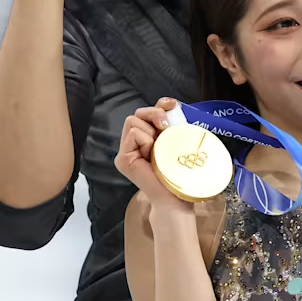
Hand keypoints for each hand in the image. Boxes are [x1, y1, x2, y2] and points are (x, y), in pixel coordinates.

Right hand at [114, 98, 191, 214]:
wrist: (175, 196)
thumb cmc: (178, 171)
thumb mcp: (176, 139)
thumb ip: (170, 122)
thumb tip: (171, 104)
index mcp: (148, 137)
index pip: (149, 112)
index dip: (160, 104)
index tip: (172, 105)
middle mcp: (134, 142)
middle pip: (138, 113)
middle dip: (155, 114)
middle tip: (166, 128)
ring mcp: (126, 150)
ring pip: (133, 120)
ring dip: (150, 132)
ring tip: (157, 149)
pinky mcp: (123, 158)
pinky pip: (133, 134)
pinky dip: (145, 140)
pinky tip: (151, 155)